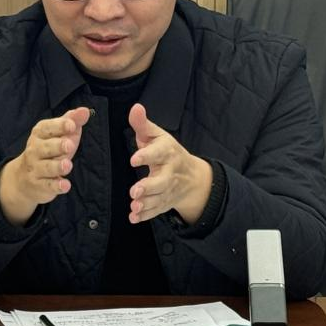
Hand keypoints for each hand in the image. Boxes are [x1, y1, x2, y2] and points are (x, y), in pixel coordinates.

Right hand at [0, 107, 90, 225]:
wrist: (23, 178)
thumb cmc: (48, 151)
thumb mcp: (59, 135)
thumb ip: (72, 121)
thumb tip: (85, 111)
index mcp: (40, 134)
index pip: (47, 128)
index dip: (60, 126)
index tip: (71, 125)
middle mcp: (35, 150)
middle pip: (46, 147)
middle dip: (58, 145)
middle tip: (69, 145)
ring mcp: (36, 169)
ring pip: (47, 167)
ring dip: (57, 166)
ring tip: (68, 165)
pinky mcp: (40, 185)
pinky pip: (48, 186)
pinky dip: (57, 186)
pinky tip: (65, 185)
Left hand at [127, 103, 212, 224]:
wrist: (192, 177)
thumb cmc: (167, 152)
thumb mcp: (157, 136)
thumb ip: (143, 125)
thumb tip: (135, 108)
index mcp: (167, 152)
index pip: (158, 153)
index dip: (146, 156)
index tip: (133, 159)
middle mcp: (170, 172)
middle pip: (162, 181)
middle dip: (149, 187)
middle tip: (134, 191)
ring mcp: (168, 190)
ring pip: (158, 198)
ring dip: (146, 204)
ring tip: (134, 206)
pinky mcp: (164, 203)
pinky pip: (156, 211)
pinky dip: (145, 216)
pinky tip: (133, 217)